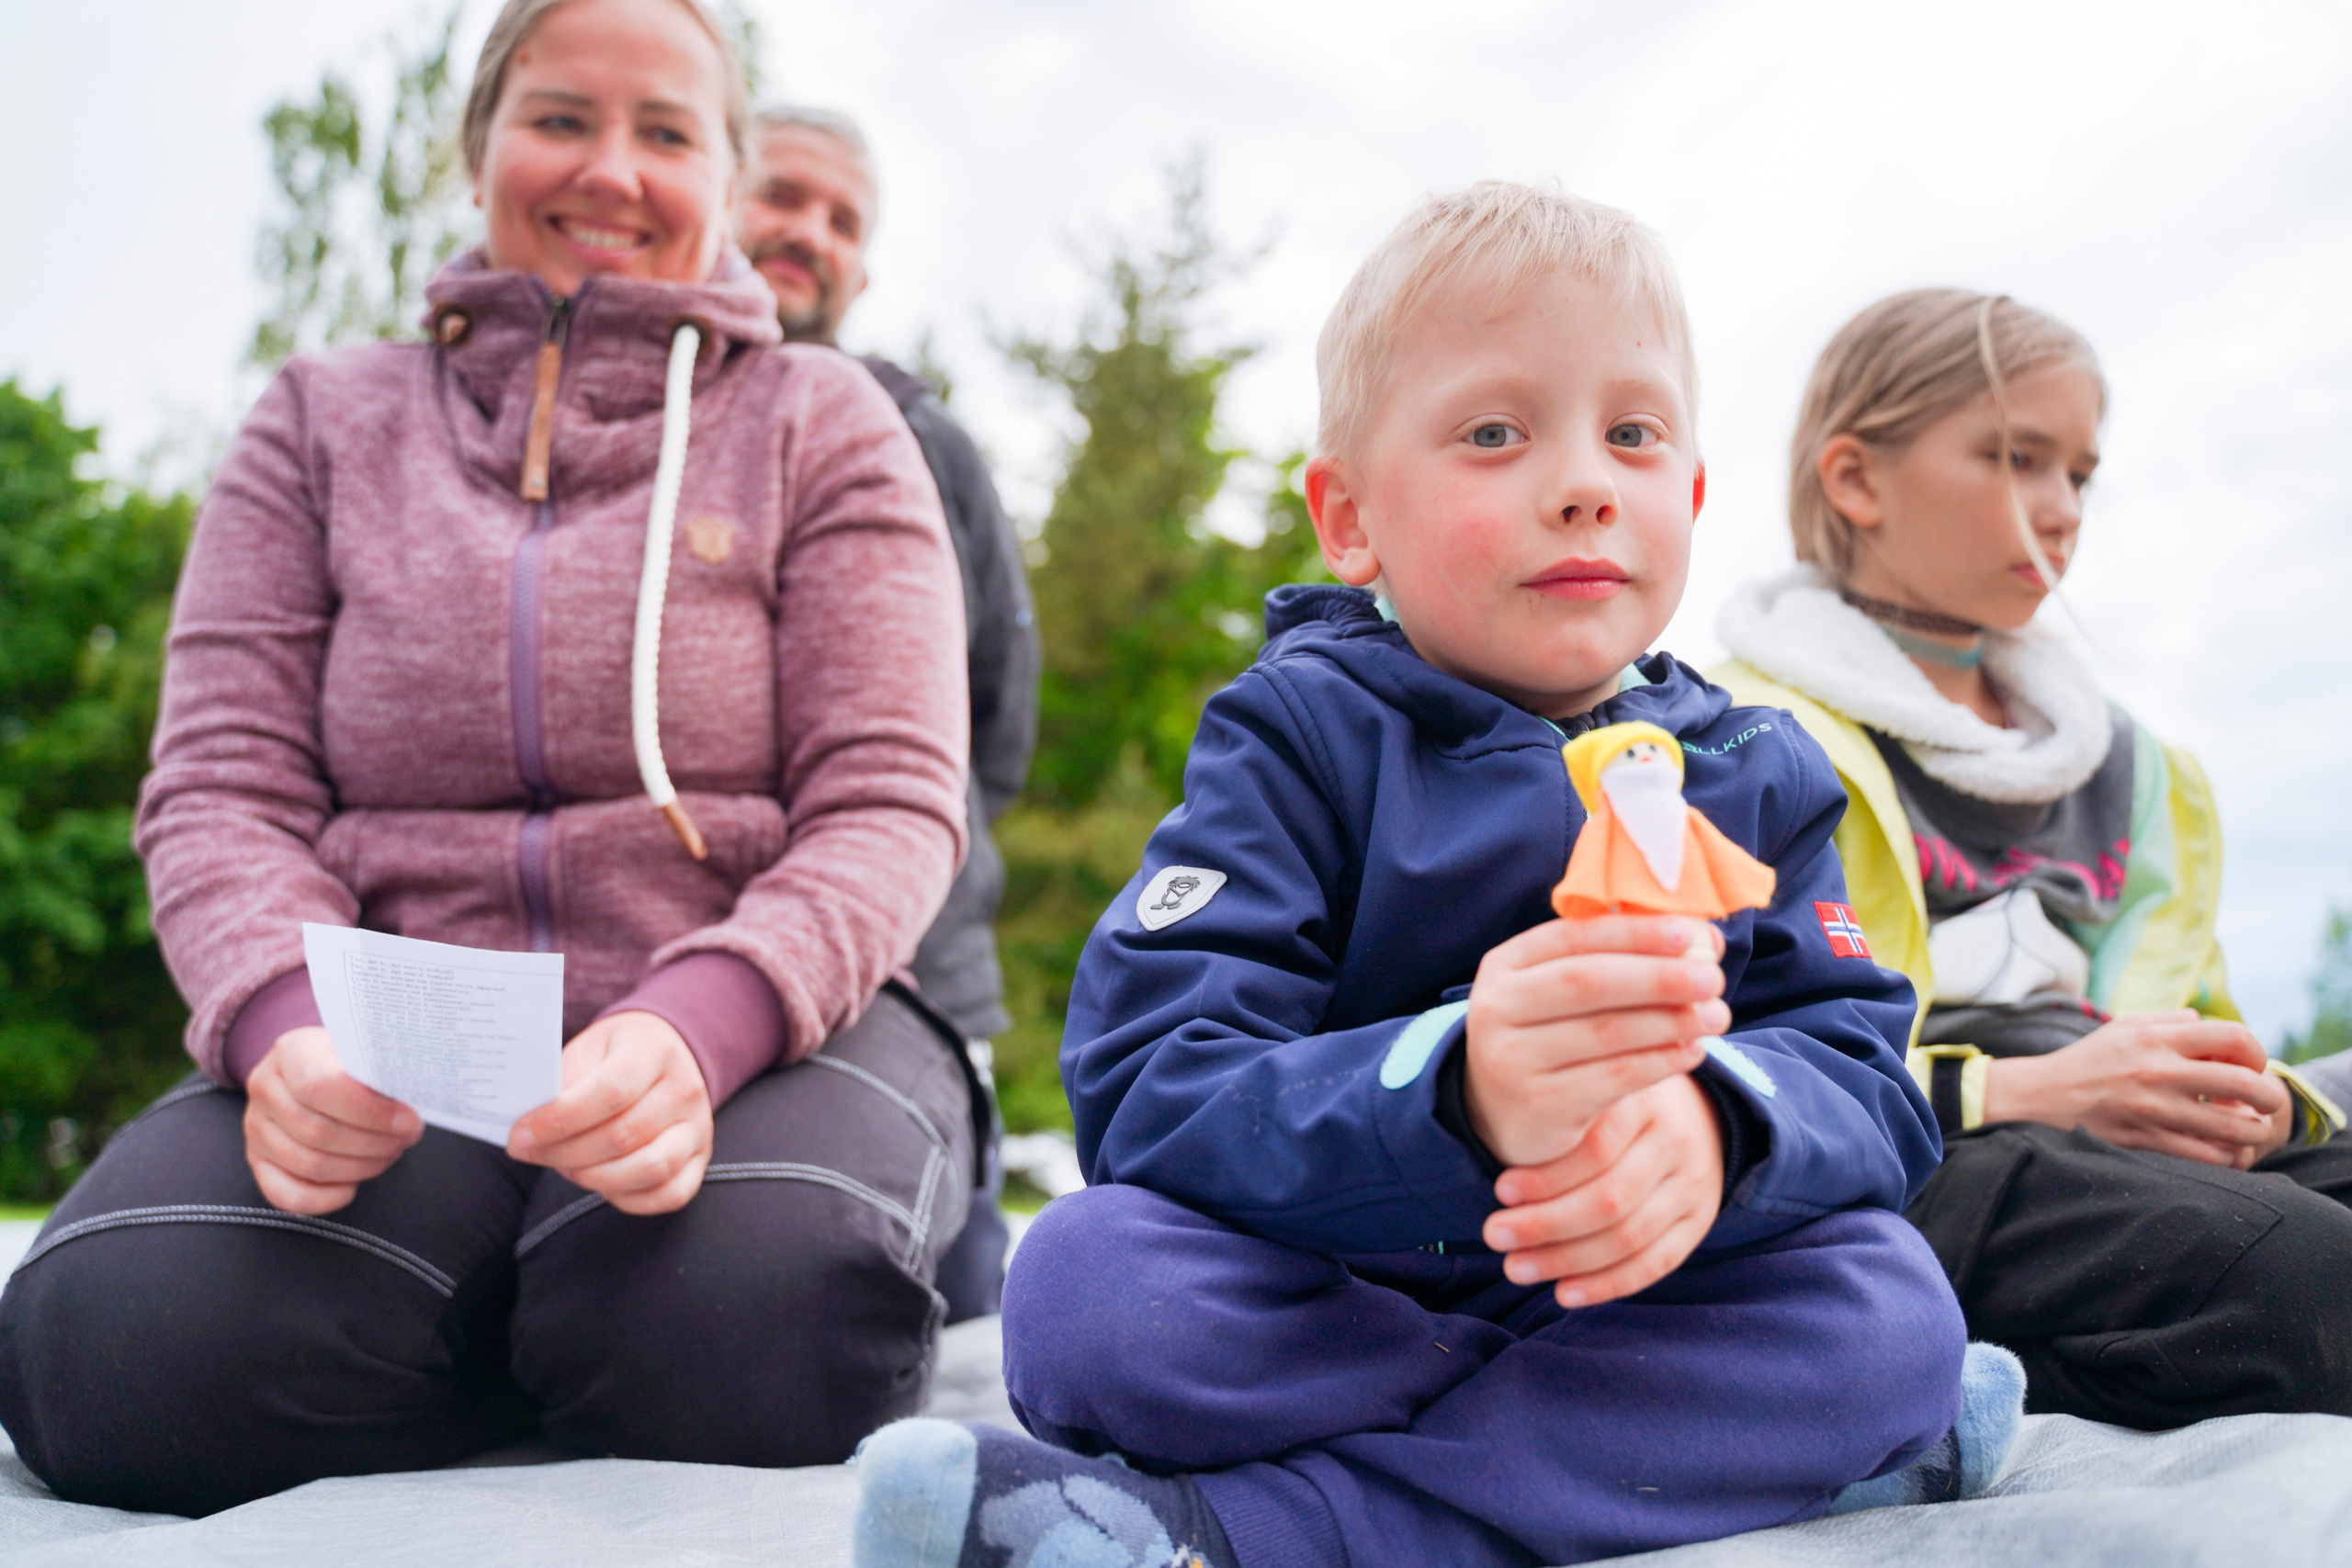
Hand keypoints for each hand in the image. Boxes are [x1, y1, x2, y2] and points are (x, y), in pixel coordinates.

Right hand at [244, 1025, 423, 1214]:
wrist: (312, 1066)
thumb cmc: (349, 1062)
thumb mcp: (363, 1052)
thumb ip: (380, 1073)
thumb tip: (412, 1108)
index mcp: (291, 1051)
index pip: (321, 1085)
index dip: (369, 1111)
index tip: (408, 1121)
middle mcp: (264, 1088)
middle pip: (318, 1131)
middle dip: (373, 1143)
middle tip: (406, 1140)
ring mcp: (255, 1127)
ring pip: (308, 1164)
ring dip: (359, 1168)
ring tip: (388, 1155)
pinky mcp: (257, 1161)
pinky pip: (287, 1195)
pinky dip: (326, 1198)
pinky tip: (353, 1186)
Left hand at [507, 1011, 713, 1213]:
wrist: (664, 1050)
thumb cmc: (612, 1053)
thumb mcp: (586, 1050)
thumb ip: (563, 1085)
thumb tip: (531, 1130)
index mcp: (655, 1050)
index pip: (611, 1092)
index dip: (560, 1120)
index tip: (520, 1135)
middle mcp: (686, 1089)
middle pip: (624, 1135)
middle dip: (564, 1153)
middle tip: (528, 1152)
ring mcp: (699, 1127)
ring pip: (649, 1169)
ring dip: (593, 1178)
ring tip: (563, 1166)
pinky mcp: (700, 1159)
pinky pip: (669, 1194)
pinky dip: (627, 1198)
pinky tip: (598, 1183)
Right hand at [1464, 914, 1729, 1168]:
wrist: (1508, 1111)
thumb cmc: (1556, 1034)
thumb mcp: (1568, 991)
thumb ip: (1622, 959)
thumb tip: (1705, 938)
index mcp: (1506, 964)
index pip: (1574, 936)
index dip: (1635, 933)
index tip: (1691, 933)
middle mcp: (1496, 1007)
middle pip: (1587, 982)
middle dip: (1658, 977)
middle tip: (1713, 978)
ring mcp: (1510, 1058)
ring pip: (1605, 1032)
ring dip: (1670, 1021)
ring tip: (1716, 1016)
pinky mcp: (1537, 1104)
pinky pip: (1613, 1078)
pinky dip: (1661, 1062)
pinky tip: (1692, 1051)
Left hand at [1481, 1072, 1723, 1307]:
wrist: (1692, 1109)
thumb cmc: (1612, 1106)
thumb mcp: (1592, 1093)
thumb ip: (1561, 1124)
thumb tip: (1502, 1189)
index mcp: (1644, 1102)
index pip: (1596, 1148)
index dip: (1546, 1176)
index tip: (1501, 1191)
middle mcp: (1676, 1141)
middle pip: (1611, 1198)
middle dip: (1545, 1224)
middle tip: (1494, 1236)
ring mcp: (1694, 1184)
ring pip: (1630, 1236)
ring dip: (1566, 1260)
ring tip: (1515, 1268)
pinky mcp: (1700, 1220)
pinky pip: (1657, 1263)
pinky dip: (1608, 1283)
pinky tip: (1564, 1294)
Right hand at [1981, 1010, 2289, 1167]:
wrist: (2042, 1096)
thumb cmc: (2088, 1060)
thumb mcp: (2125, 1027)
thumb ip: (2170, 1021)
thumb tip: (2209, 1026)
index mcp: (2157, 1038)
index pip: (2233, 1037)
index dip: (2256, 1053)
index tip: (2251, 1066)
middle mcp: (2158, 1071)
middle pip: (2244, 1083)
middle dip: (2269, 1097)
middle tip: (2266, 1104)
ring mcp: (2153, 1109)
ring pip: (2232, 1127)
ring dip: (2252, 1131)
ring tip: (2248, 1129)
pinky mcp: (2145, 1141)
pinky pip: (2205, 1156)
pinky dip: (2226, 1156)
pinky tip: (2223, 1150)